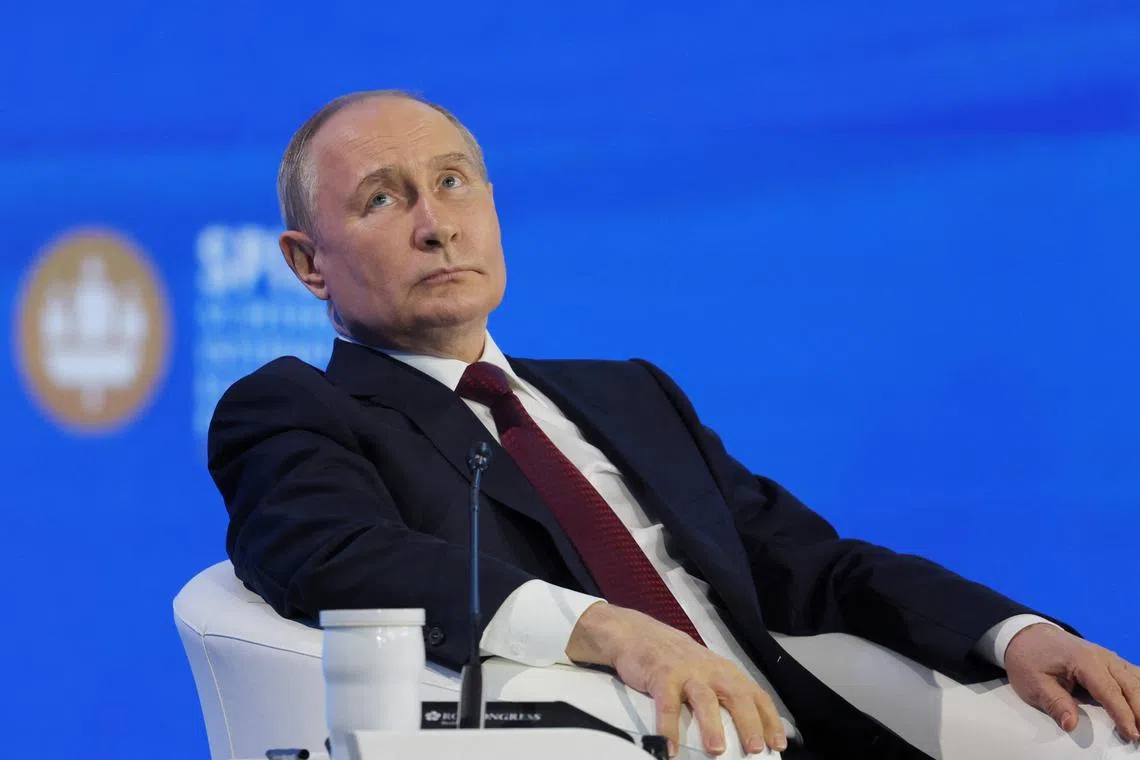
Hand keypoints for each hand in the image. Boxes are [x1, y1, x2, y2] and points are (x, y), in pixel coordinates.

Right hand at [565, 602, 786, 756]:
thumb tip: (746, 731)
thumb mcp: (707, 673)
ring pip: (704, 699)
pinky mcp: (662, 676)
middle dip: (749, 723)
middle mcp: (711, 670)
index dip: (769, 720)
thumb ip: (724, 694)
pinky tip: (669, 747)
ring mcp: (686, 672)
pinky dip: (669, 727)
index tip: (777, 744)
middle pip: (736, 696)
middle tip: (755, 749)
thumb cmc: (677, 660)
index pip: (756, 696)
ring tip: (716, 749)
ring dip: (712, 724)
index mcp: (726, 672)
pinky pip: (667, 704)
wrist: (639, 633)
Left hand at [1005, 623, 1139, 741]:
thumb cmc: (1030, 661)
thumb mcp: (1033, 684)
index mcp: (1084, 661)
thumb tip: (1070, 724)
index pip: (1109, 691)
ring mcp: (1110, 658)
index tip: (1132, 735)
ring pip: (1137, 679)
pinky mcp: (1112, 662)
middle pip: (1131, 685)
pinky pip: (1134, 675)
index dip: (1123, 714)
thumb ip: (1054, 703)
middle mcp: (1103, 657)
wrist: (1027, 637)